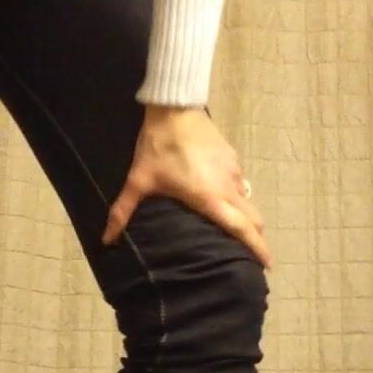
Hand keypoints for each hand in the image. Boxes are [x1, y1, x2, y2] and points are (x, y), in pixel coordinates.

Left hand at [103, 105, 270, 266]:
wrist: (174, 108)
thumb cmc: (158, 147)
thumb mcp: (138, 181)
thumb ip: (123, 212)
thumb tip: (106, 239)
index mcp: (211, 199)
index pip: (243, 229)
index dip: (258, 248)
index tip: (267, 264)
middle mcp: (229, 187)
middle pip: (254, 218)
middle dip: (256, 237)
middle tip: (249, 252)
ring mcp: (233, 170)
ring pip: (247, 199)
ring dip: (245, 216)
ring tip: (232, 226)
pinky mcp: (232, 157)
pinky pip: (240, 183)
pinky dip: (236, 195)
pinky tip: (221, 196)